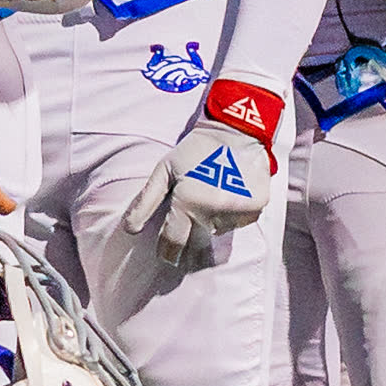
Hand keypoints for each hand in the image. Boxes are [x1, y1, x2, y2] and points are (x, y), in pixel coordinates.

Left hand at [151, 80, 287, 254]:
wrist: (236, 129)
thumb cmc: (194, 150)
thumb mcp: (165, 170)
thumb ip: (145, 201)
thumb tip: (129, 229)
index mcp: (188, 203)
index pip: (173, 243)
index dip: (167, 252)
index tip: (166, 256)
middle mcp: (214, 212)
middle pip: (197, 242)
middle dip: (189, 239)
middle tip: (189, 224)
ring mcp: (237, 211)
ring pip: (219, 232)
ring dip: (212, 223)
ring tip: (211, 198)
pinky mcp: (256, 208)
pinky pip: (240, 223)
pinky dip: (232, 215)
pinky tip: (229, 195)